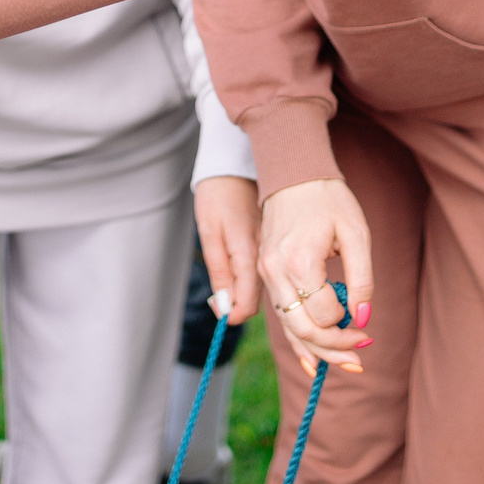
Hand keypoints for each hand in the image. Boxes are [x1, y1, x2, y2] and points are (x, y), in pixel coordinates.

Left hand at [195, 176, 260, 323]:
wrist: (237, 167)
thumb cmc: (217, 196)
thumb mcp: (210, 234)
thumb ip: (219, 273)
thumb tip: (224, 308)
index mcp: (250, 255)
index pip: (248, 305)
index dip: (233, 316)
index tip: (221, 314)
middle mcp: (267, 258)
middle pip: (260, 300)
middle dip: (242, 309)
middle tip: (221, 302)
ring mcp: (273, 252)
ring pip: (267, 289)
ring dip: (249, 296)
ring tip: (227, 290)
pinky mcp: (274, 246)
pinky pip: (268, 274)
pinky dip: (256, 283)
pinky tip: (241, 274)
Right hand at [257, 179, 372, 373]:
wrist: (293, 173)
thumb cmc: (329, 200)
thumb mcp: (356, 235)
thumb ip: (362, 280)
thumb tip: (363, 319)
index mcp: (300, 261)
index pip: (324, 313)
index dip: (347, 326)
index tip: (366, 329)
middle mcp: (276, 272)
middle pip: (302, 328)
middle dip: (333, 349)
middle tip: (360, 357)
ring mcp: (266, 273)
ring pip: (289, 327)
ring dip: (317, 349)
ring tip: (345, 362)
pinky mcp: (265, 272)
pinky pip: (280, 314)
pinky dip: (297, 339)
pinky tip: (312, 360)